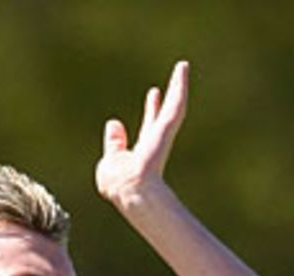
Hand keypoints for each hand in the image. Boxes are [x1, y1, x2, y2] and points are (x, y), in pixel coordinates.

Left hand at [95, 59, 189, 212]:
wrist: (133, 191)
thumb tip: (113, 123)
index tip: (149, 100)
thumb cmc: (118, 184)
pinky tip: (182, 66)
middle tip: (158, 89)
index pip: (144, 134)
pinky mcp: (166, 129)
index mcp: (140, 158)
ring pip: (173, 109)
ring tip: (182, 67)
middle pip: (159, 120)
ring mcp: (162, 137)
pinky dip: (179, 85)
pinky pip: (175, 105)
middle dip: (158, 106)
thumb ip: (114, 145)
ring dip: (178, 87)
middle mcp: (154, 147)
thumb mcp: (111, 163)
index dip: (147, 118)